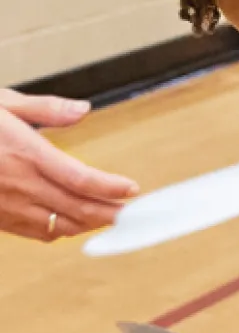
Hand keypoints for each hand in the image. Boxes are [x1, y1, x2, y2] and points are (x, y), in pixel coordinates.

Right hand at [0, 88, 137, 240]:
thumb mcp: (3, 101)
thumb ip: (46, 108)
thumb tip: (84, 110)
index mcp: (23, 152)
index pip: (78, 177)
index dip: (109, 187)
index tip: (132, 189)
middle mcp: (16, 183)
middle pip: (73, 206)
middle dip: (106, 211)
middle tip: (130, 213)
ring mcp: (3, 205)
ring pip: (54, 224)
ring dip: (85, 224)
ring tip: (107, 219)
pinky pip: (31, 231)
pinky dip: (56, 230)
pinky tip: (68, 224)